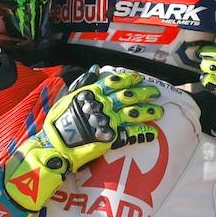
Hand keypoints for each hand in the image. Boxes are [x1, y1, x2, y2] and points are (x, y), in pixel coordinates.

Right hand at [3, 67, 163, 211]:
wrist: (56, 146)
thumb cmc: (58, 122)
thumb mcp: (68, 97)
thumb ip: (83, 83)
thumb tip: (95, 70)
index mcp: (92, 94)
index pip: (114, 82)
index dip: (128, 79)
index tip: (138, 77)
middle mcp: (102, 105)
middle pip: (128, 97)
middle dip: (144, 93)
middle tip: (156, 92)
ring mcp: (108, 121)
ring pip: (133, 113)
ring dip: (148, 112)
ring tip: (159, 111)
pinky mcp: (112, 138)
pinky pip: (132, 134)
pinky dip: (143, 133)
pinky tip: (153, 133)